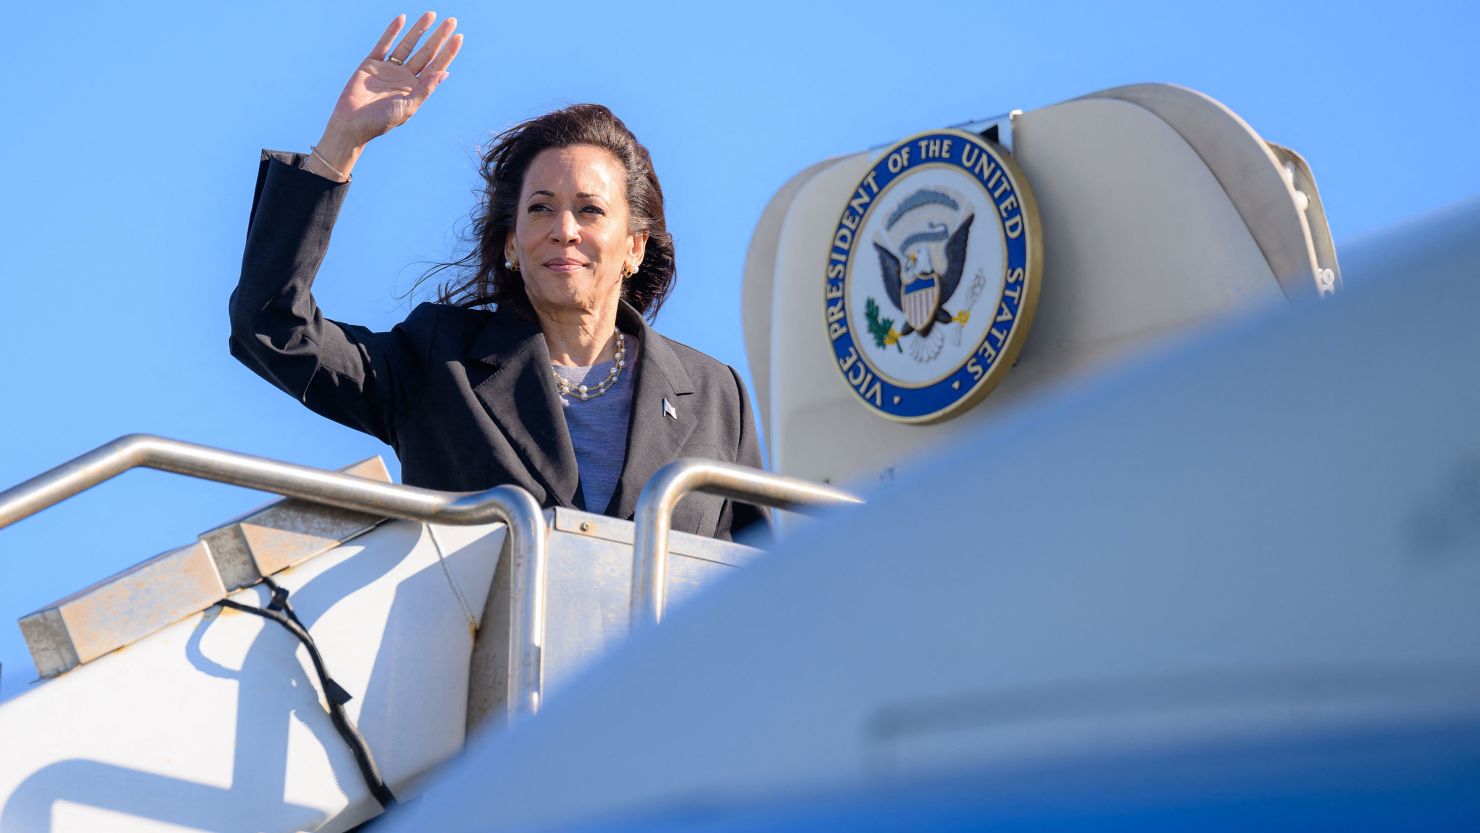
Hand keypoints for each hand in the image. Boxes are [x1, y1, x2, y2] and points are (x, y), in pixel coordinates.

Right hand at [312, 12, 462, 174]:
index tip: (458, 38)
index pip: (436, 67)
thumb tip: (444, 73)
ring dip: (419, 30)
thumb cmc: (381, 122)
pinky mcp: (371, 64)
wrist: (352, 124)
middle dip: (438, 37)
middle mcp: (405, 77)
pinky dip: (392, 31)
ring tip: (431, 15)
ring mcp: (389, 69)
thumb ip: (425, 90)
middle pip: (426, 53)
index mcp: (416, 89)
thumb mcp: (407, 107)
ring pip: (408, 45)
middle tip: (452, 21)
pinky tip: (402, 19)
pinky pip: (384, 44)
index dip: (448, 52)